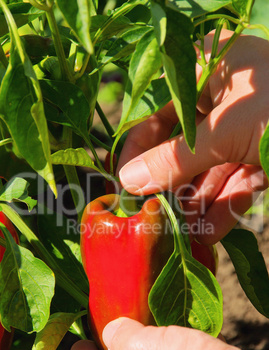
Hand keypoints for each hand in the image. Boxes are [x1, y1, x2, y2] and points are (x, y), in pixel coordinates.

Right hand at [117, 29, 268, 243]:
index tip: (123, 181)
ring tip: (175, 234)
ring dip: (195, 204)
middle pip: (184, 148)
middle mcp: (227, 100)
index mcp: (213, 70)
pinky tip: (206, 235)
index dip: (139, 148)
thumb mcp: (224, 130)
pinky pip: (237, 184)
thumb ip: (175, 157)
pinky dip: (223, 210)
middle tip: (148, 215)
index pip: (161, 112)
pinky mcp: (266, 157)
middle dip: (169, 185)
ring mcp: (248, 130)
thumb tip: (128, 181)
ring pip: (210, 171)